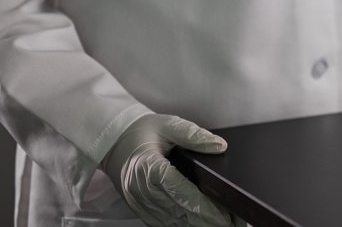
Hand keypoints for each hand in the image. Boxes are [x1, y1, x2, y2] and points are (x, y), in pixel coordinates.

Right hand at [101, 113, 233, 226]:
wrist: (114, 142)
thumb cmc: (142, 131)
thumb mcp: (169, 125)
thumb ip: (194, 136)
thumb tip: (219, 146)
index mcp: (148, 166)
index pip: (178, 190)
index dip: (201, 205)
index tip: (221, 214)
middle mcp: (141, 188)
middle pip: (177, 210)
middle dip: (204, 219)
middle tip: (228, 223)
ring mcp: (138, 201)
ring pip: (169, 220)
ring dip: (193, 225)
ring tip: (216, 225)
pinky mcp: (138, 207)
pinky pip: (160, 222)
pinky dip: (178, 225)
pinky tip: (195, 225)